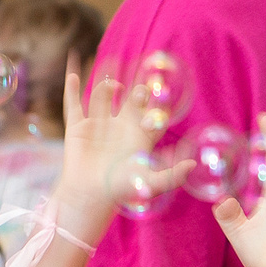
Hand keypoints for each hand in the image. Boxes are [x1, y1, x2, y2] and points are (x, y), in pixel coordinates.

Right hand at [54, 65, 183, 236]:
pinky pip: (73, 104)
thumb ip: (172, 176)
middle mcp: (118, 127)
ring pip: (102, 97)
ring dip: (106, 82)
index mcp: (137, 137)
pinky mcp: (77, 128)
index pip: (149, 112)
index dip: (155, 99)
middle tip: (142, 77)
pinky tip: (74, 72)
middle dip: (136, 87)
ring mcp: (97, 126)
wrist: (90, 197)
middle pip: (128, 99)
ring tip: (111, 68)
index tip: (160, 84)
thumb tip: (194, 165)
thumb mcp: (150, 184)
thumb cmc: (121, 192)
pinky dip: (72, 88)